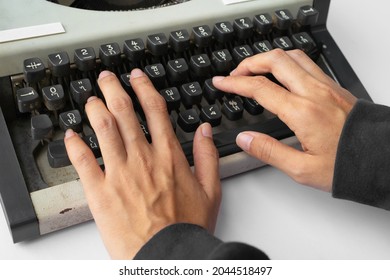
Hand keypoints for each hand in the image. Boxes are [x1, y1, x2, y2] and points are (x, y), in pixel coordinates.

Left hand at [64, 69, 220, 258]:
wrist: (166, 254)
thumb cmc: (187, 226)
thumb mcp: (211, 190)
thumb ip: (208, 156)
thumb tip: (205, 130)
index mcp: (168, 156)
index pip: (154, 111)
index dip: (144, 88)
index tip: (136, 77)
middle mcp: (142, 158)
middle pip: (124, 112)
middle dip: (113, 89)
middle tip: (106, 78)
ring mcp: (119, 173)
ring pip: (103, 129)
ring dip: (94, 109)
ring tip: (91, 99)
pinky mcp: (100, 192)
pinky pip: (83, 161)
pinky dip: (75, 145)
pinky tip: (70, 135)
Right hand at [212, 49, 356, 190]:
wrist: (381, 160)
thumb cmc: (347, 166)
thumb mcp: (302, 169)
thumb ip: (269, 151)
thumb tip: (245, 139)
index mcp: (303, 113)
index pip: (260, 88)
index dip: (235, 83)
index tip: (222, 83)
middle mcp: (315, 93)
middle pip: (275, 60)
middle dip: (249, 63)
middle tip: (236, 74)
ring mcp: (327, 87)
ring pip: (293, 56)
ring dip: (269, 58)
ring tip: (256, 69)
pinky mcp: (335, 87)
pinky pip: (307, 63)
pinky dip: (287, 62)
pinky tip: (283, 74)